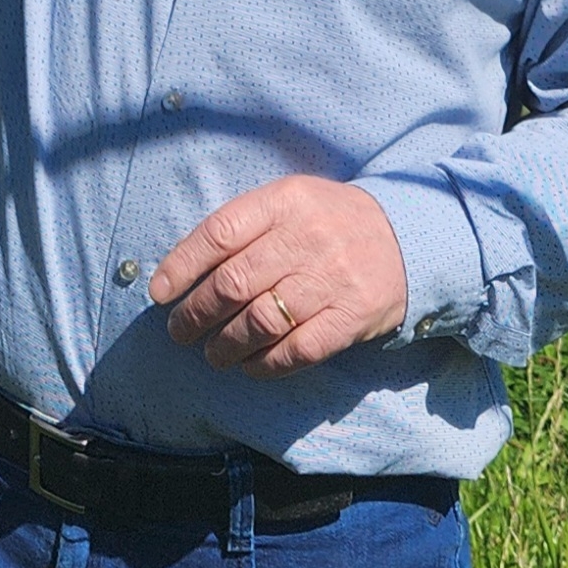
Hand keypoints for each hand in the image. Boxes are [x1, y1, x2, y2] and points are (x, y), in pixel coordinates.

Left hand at [148, 175, 407, 377]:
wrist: (408, 237)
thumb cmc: (329, 221)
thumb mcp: (289, 202)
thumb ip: (243, 227)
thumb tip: (182, 272)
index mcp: (285, 201)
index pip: (219, 233)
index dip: (181, 267)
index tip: (159, 293)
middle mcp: (307, 237)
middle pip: (233, 283)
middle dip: (195, 314)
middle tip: (180, 330)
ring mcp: (331, 279)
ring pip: (259, 322)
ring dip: (224, 345)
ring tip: (212, 354)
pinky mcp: (351, 318)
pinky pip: (296, 350)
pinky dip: (264, 364)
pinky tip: (249, 366)